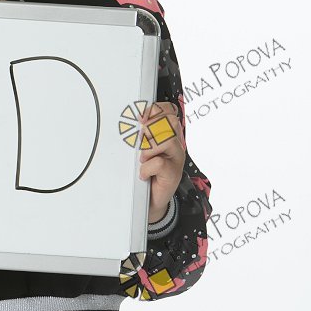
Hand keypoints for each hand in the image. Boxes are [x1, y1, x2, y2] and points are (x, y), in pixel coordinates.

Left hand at [138, 102, 185, 224]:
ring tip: (143, 159)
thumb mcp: (143, 149)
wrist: (151, 199)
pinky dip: (147, 168)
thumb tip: (133, 122)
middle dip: (151, 127)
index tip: (140, 118)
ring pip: (166, 140)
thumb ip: (142, 134)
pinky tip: (144, 173)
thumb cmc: (147, 171)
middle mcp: (176, 144)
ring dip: (148, 148)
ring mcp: (177, 158)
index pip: (169, 111)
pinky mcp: (173, 173)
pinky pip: (159, 163)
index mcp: (169, 134)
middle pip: (170, 122)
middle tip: (141, 140)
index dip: (155, 110)